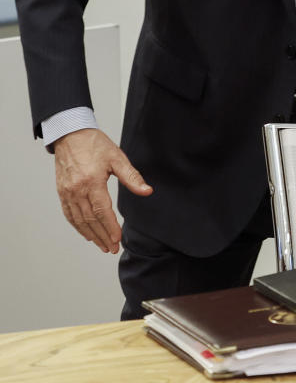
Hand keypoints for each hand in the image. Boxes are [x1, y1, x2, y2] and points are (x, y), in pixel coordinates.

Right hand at [53, 128, 152, 252]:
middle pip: (90, 220)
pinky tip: (86, 233)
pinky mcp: (62, 193)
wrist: (71, 135)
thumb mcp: (117, 157)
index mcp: (92, 181)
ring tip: (102, 245)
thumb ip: (132, 177)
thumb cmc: (94, 144)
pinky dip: (78, 226)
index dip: (111, 227)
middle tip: (112, 248)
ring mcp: (67, 193)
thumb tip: (147, 191)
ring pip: (79, 220)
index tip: (118, 239)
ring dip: (91, 235)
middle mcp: (77, 190)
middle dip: (102, 236)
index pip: (103, 211)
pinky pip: (69, 214)